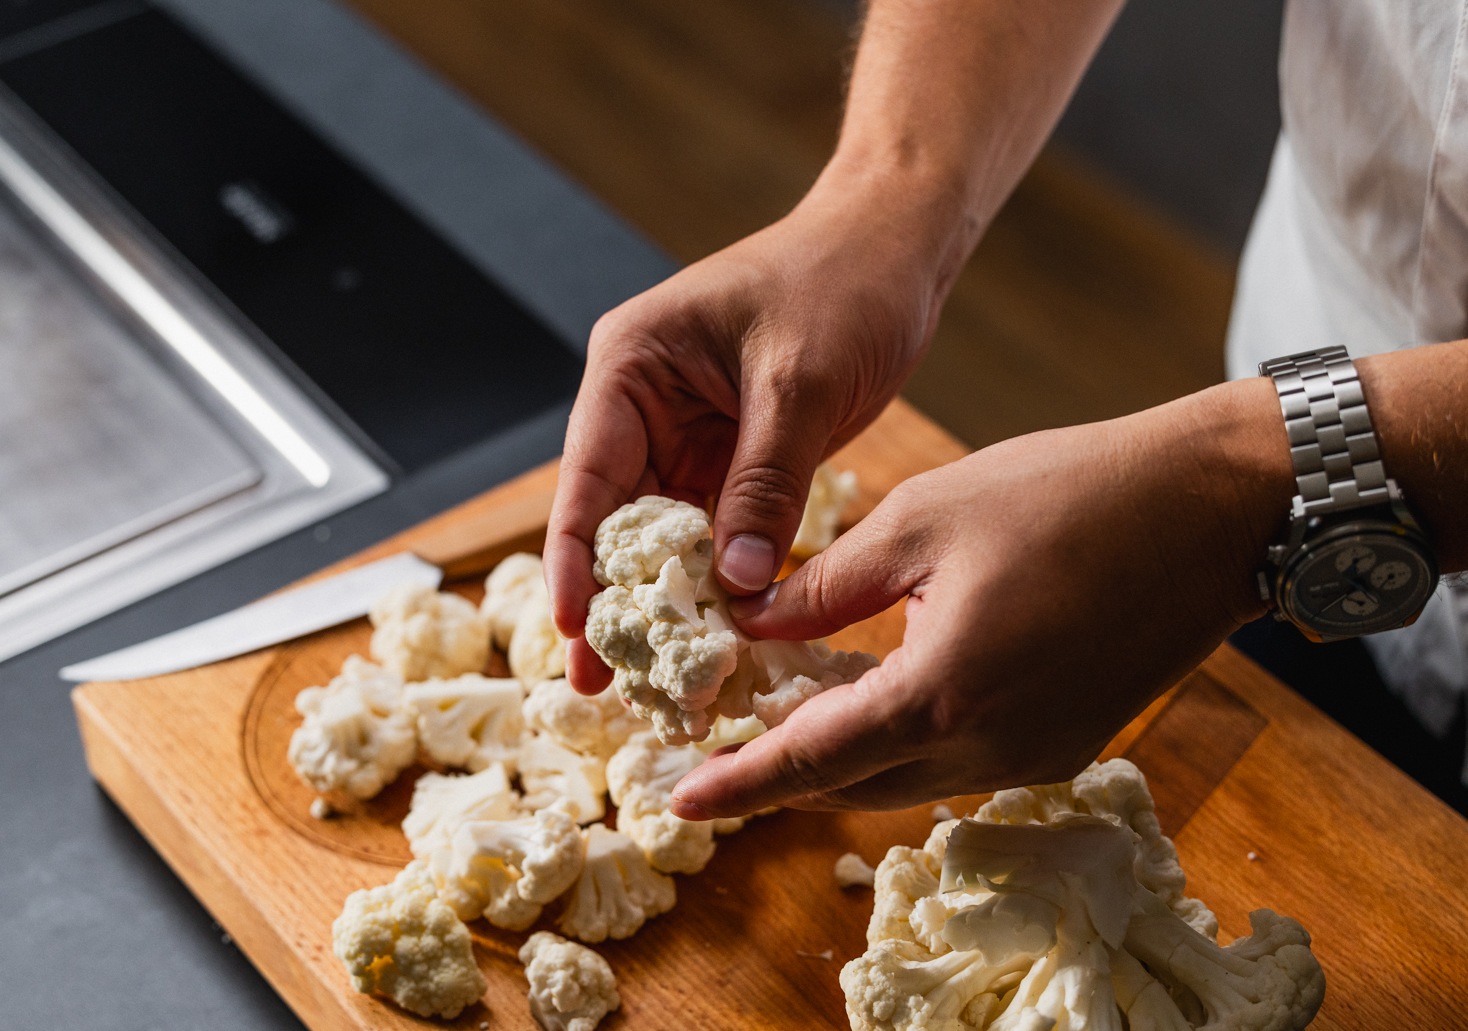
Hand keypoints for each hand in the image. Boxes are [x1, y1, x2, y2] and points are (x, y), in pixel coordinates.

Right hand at [546, 164, 978, 692]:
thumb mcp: (799, 383)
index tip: (574, 631)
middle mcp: (644, 406)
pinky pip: (712, 533)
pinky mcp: (731, 460)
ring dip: (663, 603)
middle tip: (601, 686)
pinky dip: (714, 584)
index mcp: (631, 366)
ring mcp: (685, 436)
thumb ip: (764, 483)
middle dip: (612, 601)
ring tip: (655, 682)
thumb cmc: (842, 282)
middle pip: (612, 520)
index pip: (587, 478)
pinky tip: (715, 638)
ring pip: (660, 537)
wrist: (894, 249)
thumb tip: (736, 585)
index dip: (575, 561)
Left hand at [670, 378, 1293, 815]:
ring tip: (791, 710)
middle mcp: (990, 748)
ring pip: (908, 778)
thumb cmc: (1065, 493)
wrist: (1212, 509)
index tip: (681, 797)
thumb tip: (753, 620)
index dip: (740, 784)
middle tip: (724, 745)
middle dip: (785, 773)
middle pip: (856, 785)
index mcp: (941, 692)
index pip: (811, 761)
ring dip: (847, 754)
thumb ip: (826, 585)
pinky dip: (907, 739)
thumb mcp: (922, 518)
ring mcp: (1036, 755)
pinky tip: (881, 690)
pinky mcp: (1068, 744)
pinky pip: (961, 762)